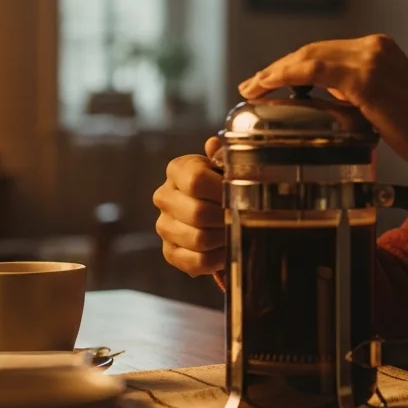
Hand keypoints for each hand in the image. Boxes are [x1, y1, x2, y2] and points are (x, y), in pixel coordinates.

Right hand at [153, 136, 225, 276]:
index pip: (196, 181)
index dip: (221, 191)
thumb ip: (223, 155)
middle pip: (198, 213)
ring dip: (223, 239)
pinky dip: (216, 259)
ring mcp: (164, 226)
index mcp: (177, 170)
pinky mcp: (169, 252)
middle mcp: (164, 197)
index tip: (239, 195)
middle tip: (243, 219)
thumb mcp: (225, 165)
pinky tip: (227, 250)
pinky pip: (195, 261)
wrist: (214, 207)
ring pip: (197, 239)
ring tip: (237, 233)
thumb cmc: (223, 182)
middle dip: (226, 218)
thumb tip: (214, 146)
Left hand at [241, 34, 407, 180]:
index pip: (325, 52)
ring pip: (308, 57)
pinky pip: (315, 70)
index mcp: (381, 48)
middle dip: (278, 67)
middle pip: (312, 51)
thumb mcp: (383, 104)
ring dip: (275, 72)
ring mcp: (371, 58)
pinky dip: (286, 76)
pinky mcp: (366, 77)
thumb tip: (327, 99)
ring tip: (254, 88)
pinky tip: (268, 88)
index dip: (292, 65)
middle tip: (253, 85)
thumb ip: (356, 94)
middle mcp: (375, 46)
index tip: (269, 81)